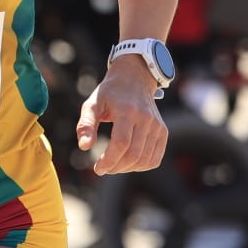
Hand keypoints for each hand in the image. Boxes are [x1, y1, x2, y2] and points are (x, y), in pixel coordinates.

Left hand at [76, 56, 168, 174]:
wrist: (134, 78)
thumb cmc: (109, 93)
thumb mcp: (92, 103)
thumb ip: (86, 124)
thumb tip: (84, 147)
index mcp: (127, 110)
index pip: (121, 143)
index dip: (108, 160)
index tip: (97, 168)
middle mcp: (146, 118)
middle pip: (133, 154)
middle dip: (116, 167)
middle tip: (103, 168)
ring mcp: (157, 126)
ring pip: (144, 160)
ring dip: (127, 169)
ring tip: (114, 165)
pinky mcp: (163, 131)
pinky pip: (155, 159)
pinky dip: (141, 166)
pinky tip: (128, 163)